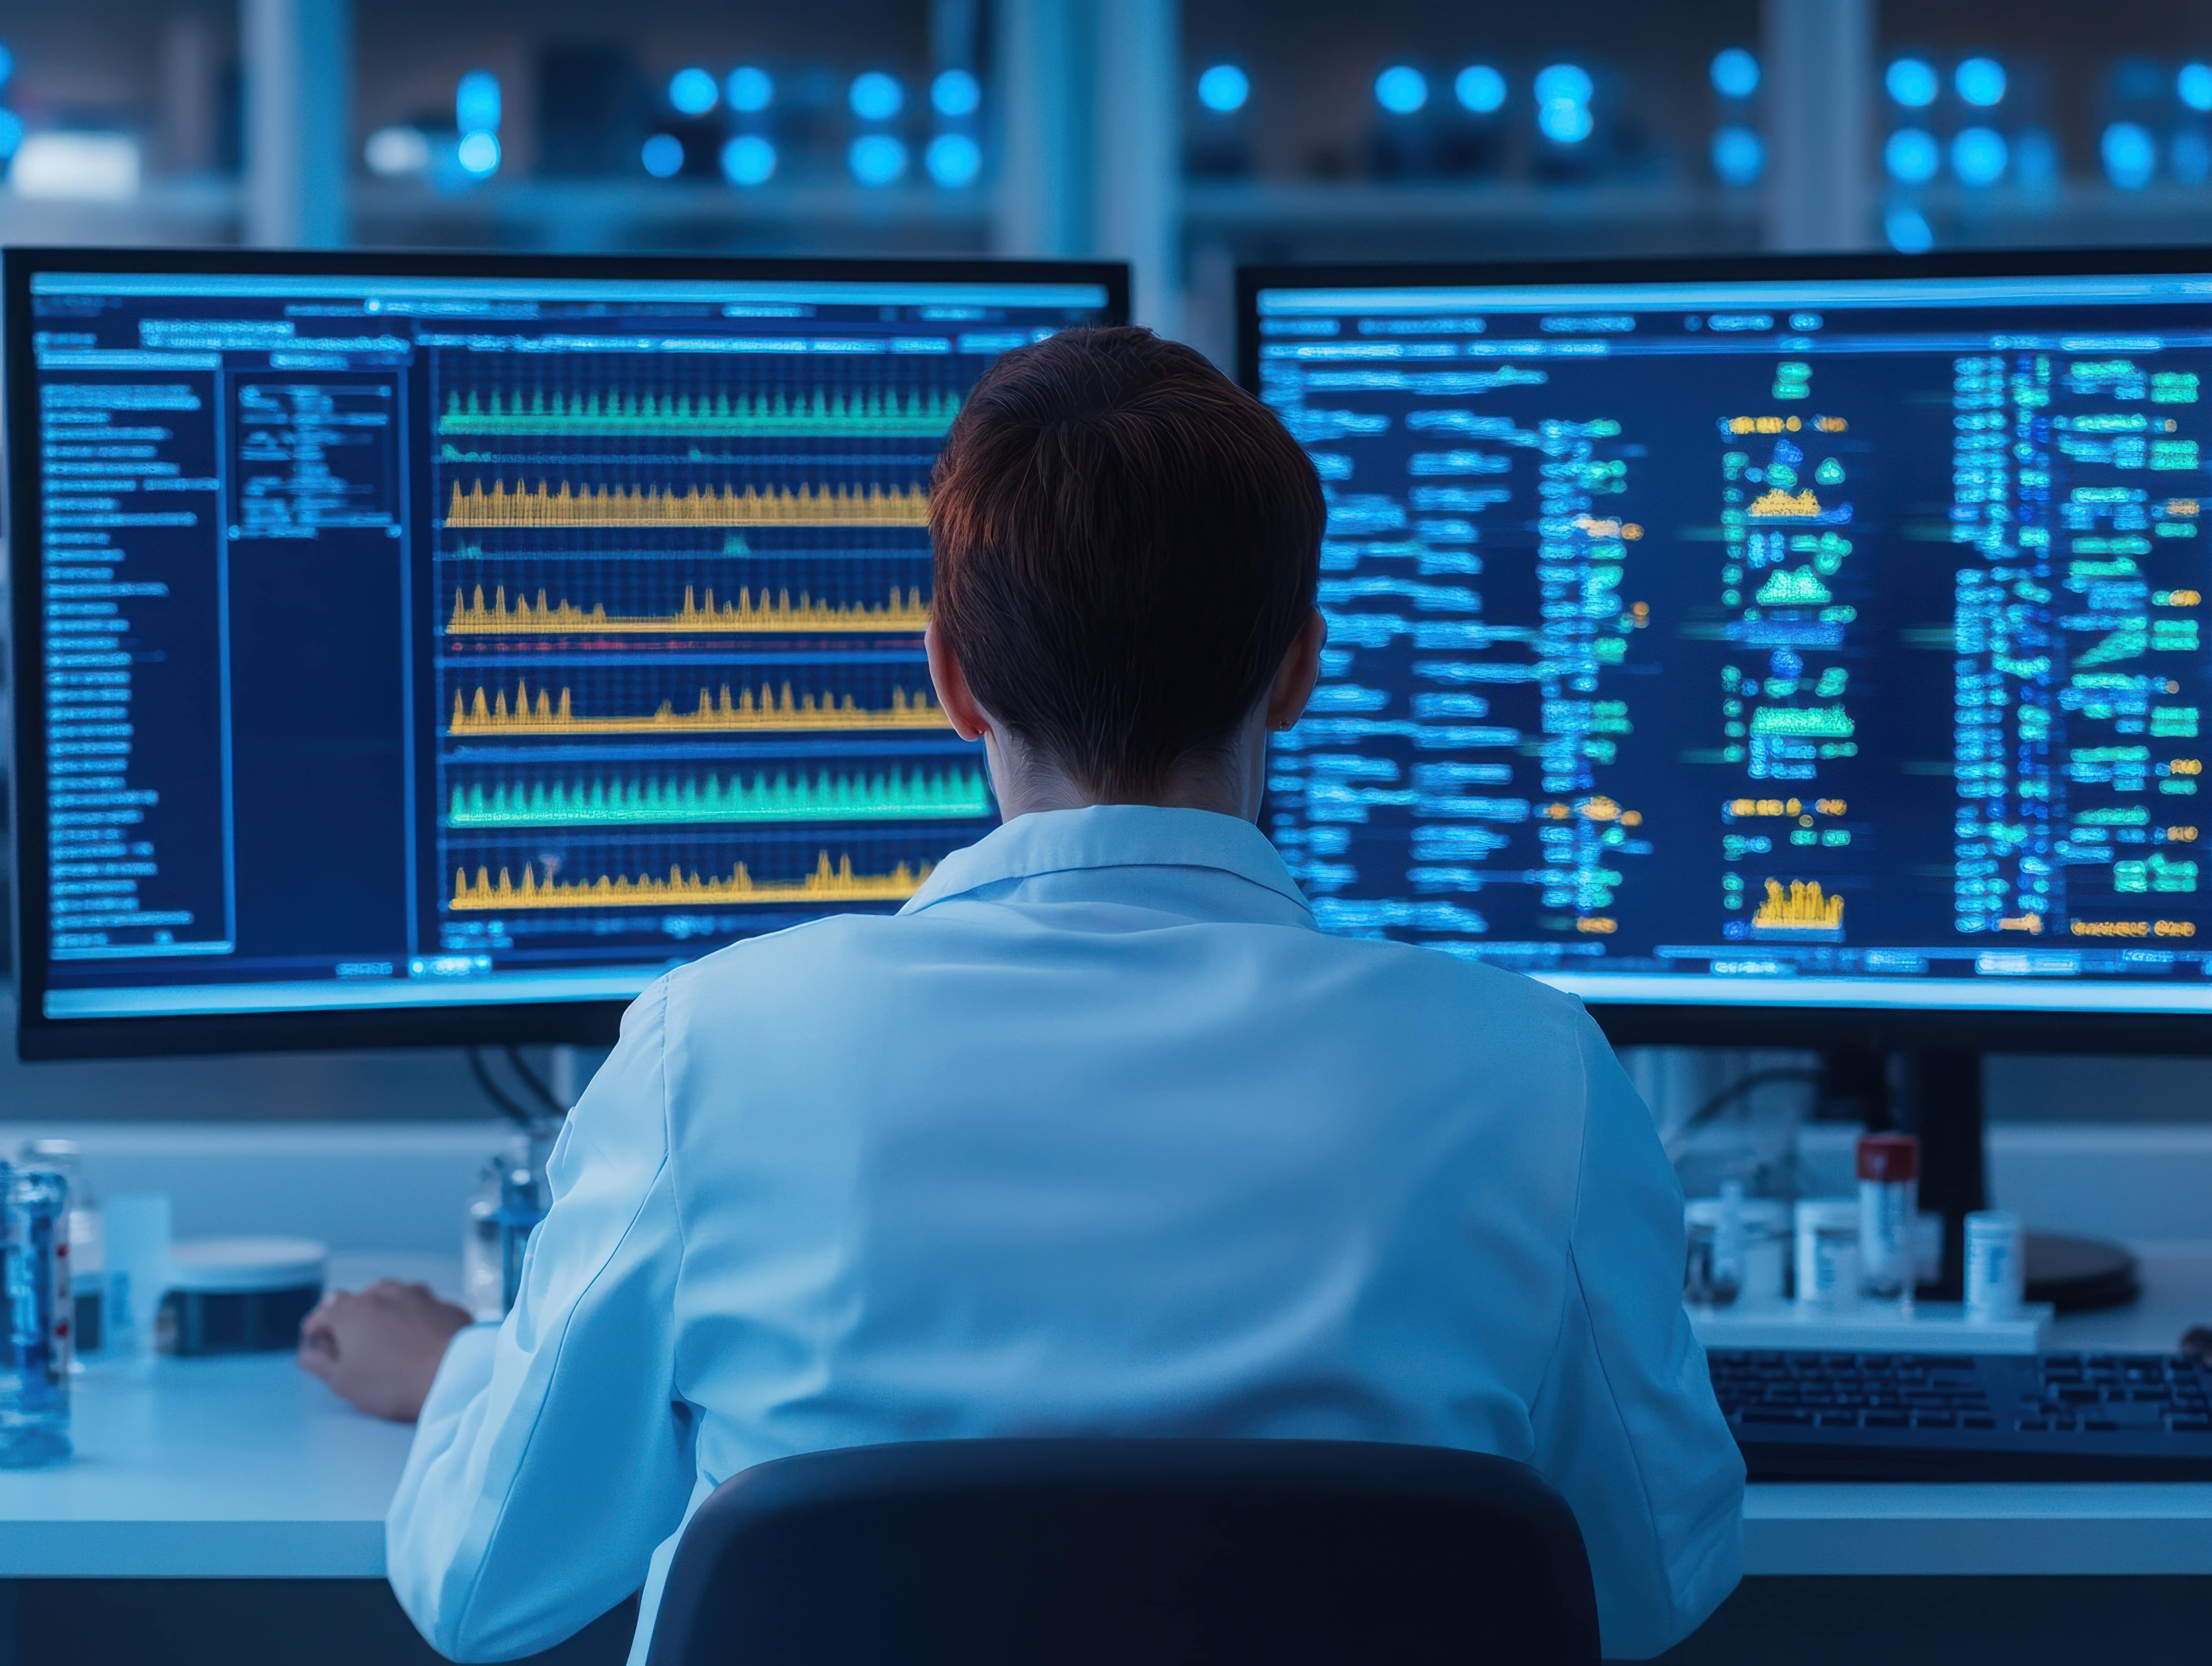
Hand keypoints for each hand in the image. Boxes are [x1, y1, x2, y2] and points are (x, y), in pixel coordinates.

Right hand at [298, 1280, 473, 1421]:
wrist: (453, 1376)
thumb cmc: (391, 1383)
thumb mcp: (343, 1381)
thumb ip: (319, 1363)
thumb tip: (306, 1352)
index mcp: (354, 1311)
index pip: (327, 1309)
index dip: (317, 1324)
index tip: (315, 1338)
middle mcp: (386, 1293)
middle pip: (360, 1297)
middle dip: (350, 1313)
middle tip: (350, 1335)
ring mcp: (421, 1295)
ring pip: (394, 1294)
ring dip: (383, 1308)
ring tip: (383, 1329)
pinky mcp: (448, 1305)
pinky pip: (424, 1306)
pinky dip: (415, 1316)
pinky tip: (419, 1333)